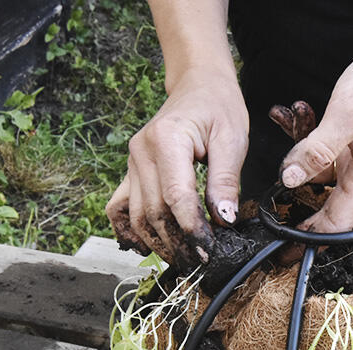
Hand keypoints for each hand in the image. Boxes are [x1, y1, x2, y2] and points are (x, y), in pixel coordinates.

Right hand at [105, 69, 248, 268]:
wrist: (198, 85)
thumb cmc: (218, 107)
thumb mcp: (233, 139)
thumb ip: (226, 180)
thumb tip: (223, 219)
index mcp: (166, 140)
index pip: (176, 196)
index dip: (191, 228)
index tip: (208, 250)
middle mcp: (141, 152)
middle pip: (153, 211)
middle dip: (176, 242)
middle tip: (199, 261)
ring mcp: (131, 163)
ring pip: (136, 216)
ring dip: (157, 243)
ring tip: (182, 259)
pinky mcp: (130, 172)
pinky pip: (119, 208)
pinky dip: (130, 231)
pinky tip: (148, 246)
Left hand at [278, 35, 352, 233]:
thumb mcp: (348, 115)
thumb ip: (317, 150)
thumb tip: (290, 180)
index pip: (339, 224)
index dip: (312, 238)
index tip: (286, 247)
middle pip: (327, 207)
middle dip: (299, 211)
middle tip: (271, 222)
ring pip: (318, 177)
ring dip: (297, 161)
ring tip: (286, 135)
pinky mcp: (349, 143)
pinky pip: (320, 155)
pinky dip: (304, 143)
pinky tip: (295, 122)